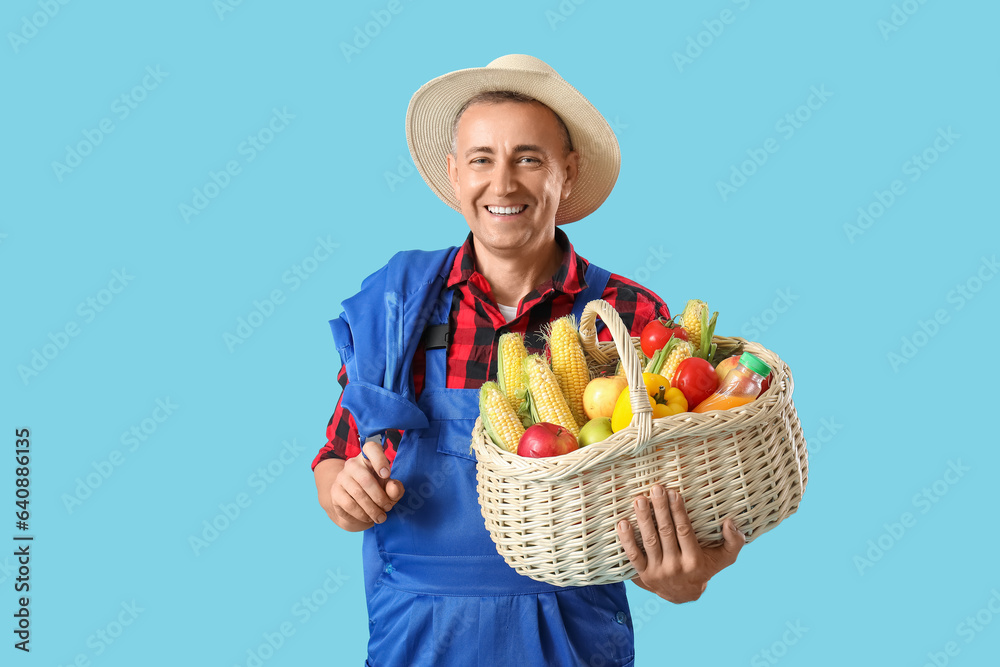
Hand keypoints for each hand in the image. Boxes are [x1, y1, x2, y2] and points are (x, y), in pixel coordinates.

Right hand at [321, 439, 404, 531]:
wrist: (355, 504)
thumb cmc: (377, 491)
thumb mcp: (390, 489)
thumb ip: (395, 488)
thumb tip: (393, 488)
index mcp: (368, 457)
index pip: (371, 448)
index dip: (379, 460)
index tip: (387, 474)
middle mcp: (352, 464)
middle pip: (366, 479)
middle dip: (380, 497)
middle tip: (388, 507)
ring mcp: (341, 477)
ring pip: (358, 494)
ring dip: (372, 509)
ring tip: (381, 517)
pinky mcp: (334, 492)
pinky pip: (349, 505)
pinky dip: (361, 514)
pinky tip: (368, 517)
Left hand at [617, 485, 744, 602]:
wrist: (682, 594)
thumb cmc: (705, 567)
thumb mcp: (724, 557)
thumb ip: (734, 541)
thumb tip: (730, 522)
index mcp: (694, 561)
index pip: (684, 531)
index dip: (678, 512)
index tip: (673, 492)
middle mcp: (676, 567)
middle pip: (666, 533)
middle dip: (660, 509)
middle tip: (655, 489)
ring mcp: (658, 571)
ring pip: (649, 542)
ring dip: (643, 520)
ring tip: (640, 500)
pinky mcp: (643, 574)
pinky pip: (633, 556)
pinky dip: (627, 540)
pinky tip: (622, 523)